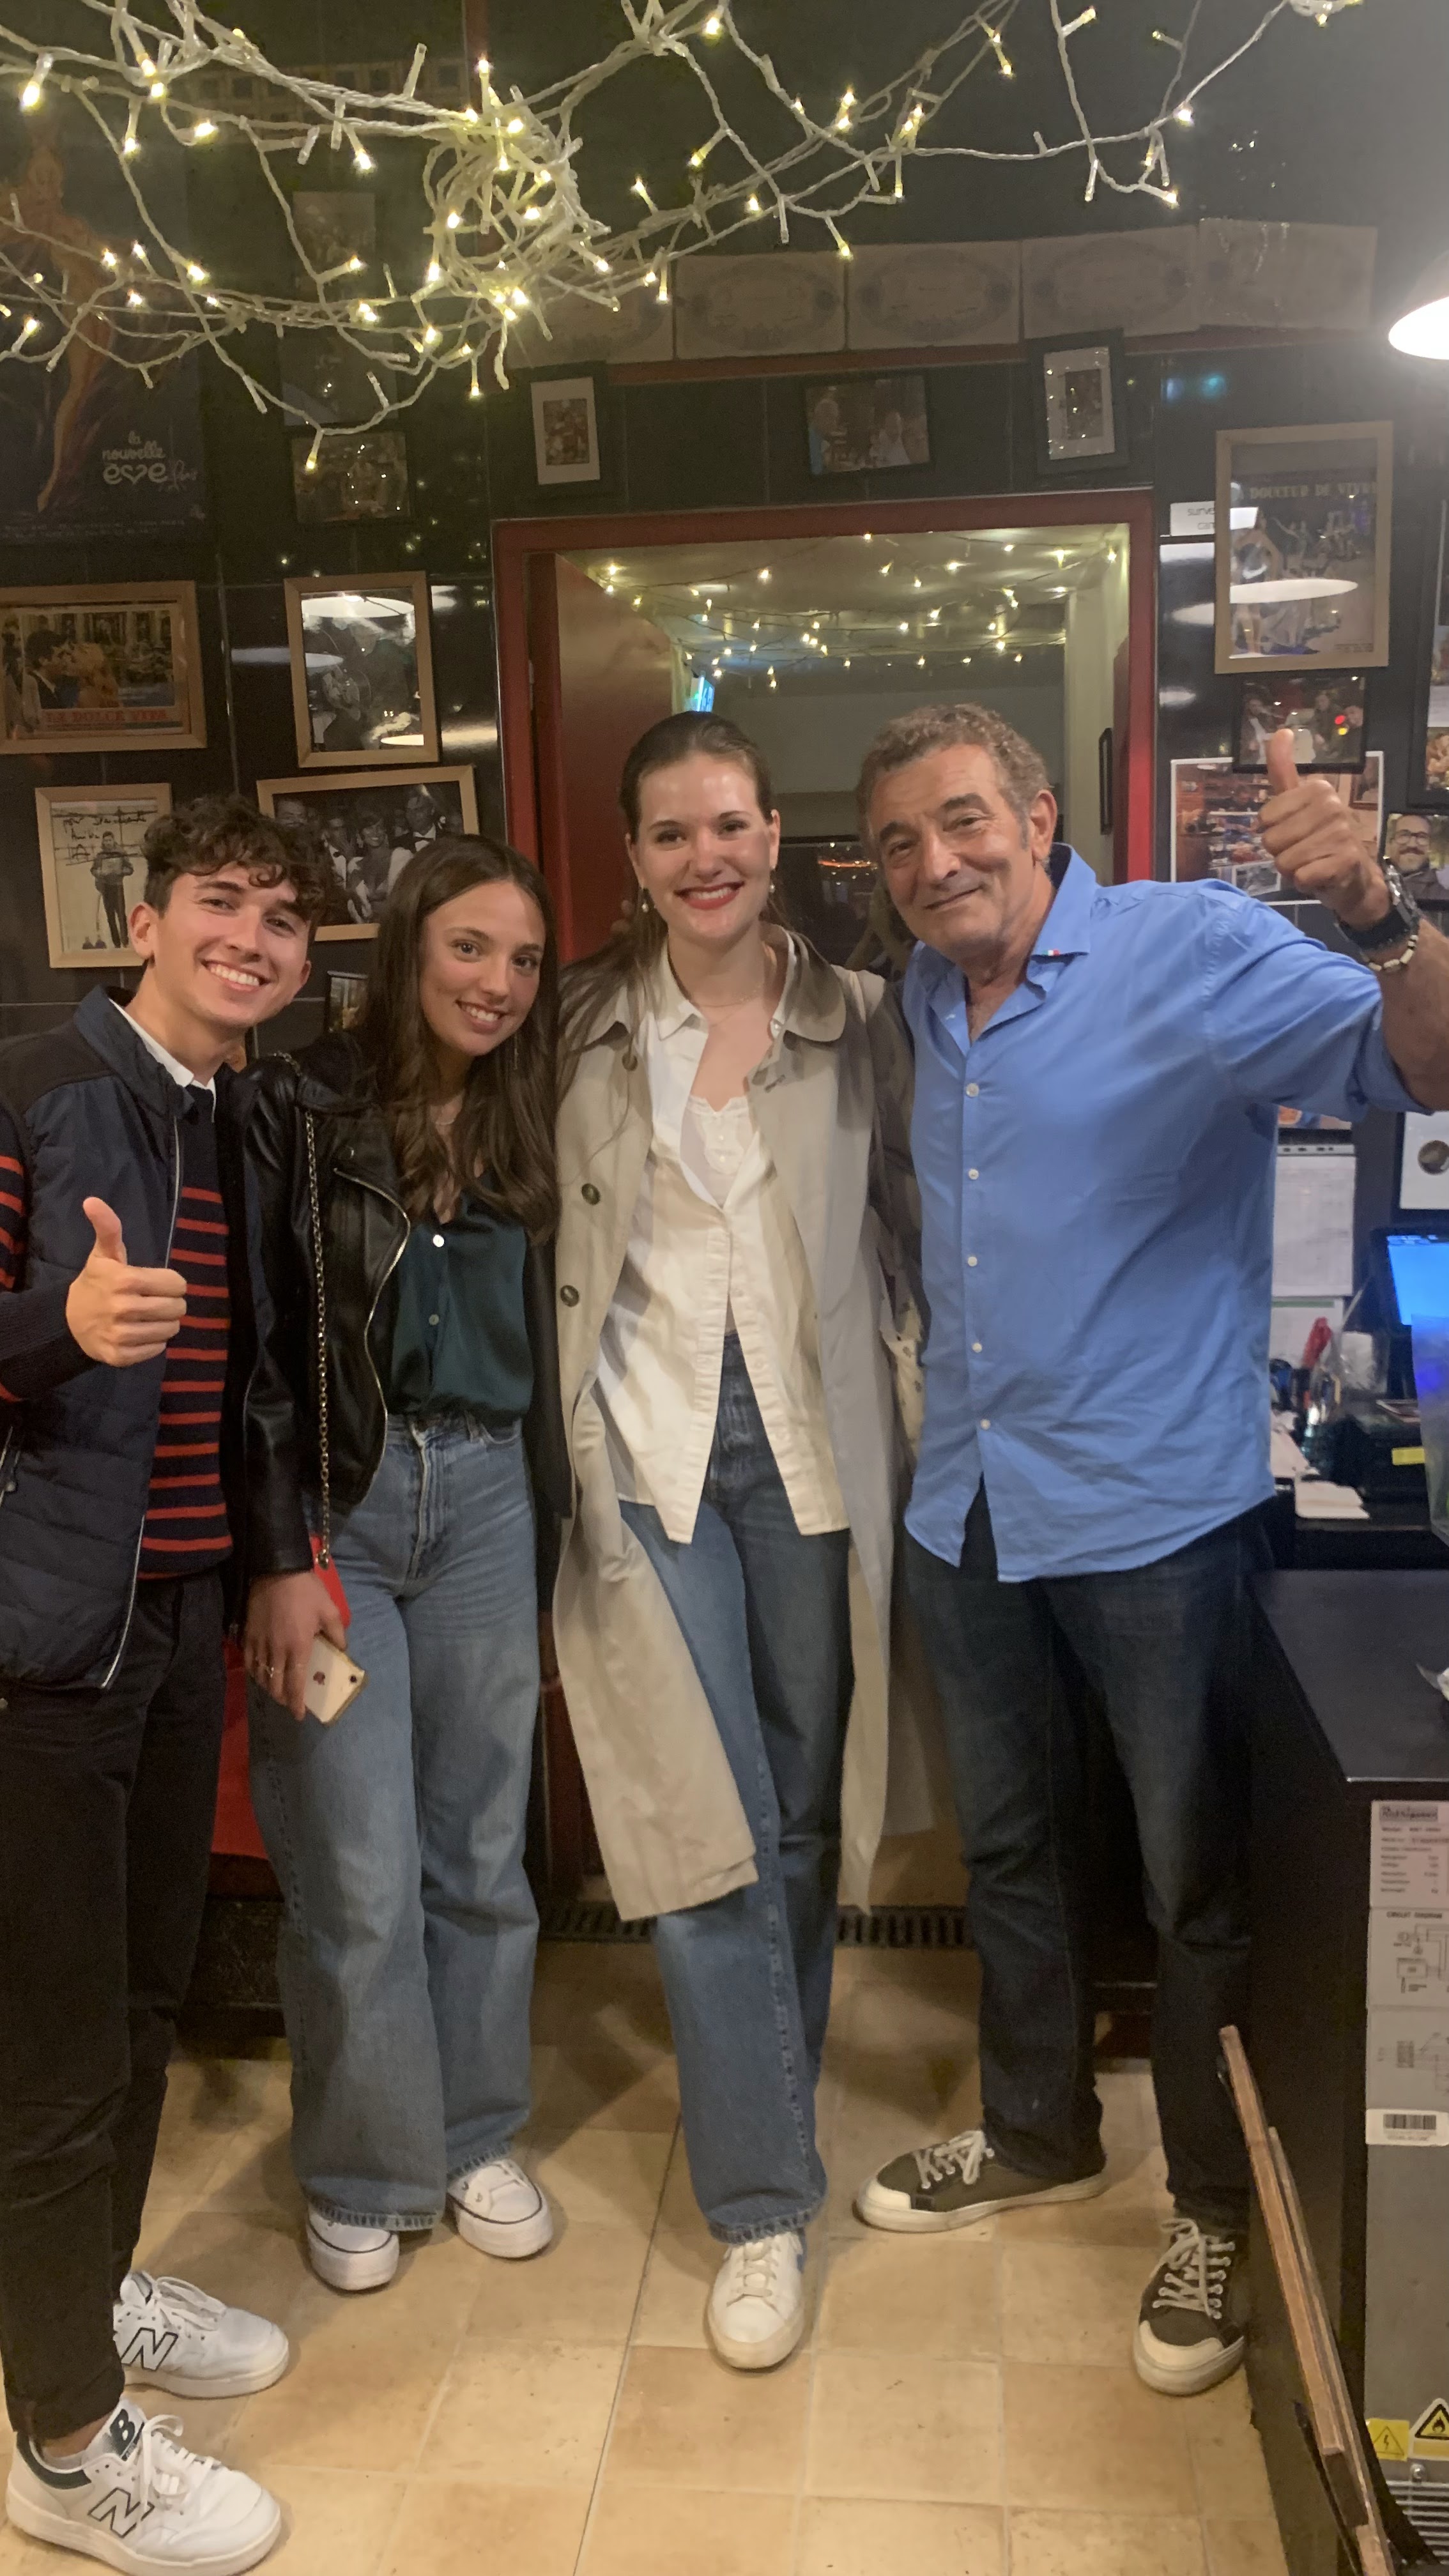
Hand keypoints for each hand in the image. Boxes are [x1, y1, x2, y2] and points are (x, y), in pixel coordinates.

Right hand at [64, 1198, 187, 1367]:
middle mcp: (124, 1308)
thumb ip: (107, 1228)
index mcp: (126, 1280)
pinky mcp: (120, 1356)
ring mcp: (121, 1335)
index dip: (172, 1284)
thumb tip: (92, 1200)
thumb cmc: (96, 1283)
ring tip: (147, 1317)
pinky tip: (139, 1333)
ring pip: (170, 1330)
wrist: (69, 1320)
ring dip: (164, 1324)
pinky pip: (157, 1350)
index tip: (158, 1284)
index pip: (177, 1285)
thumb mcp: (103, 1254)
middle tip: (154, 1301)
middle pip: (177, 1308)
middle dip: (171, 1304)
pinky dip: (152, 1343)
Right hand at [244, 1570, 346, 1722]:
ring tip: (276, 1689)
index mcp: (298, 1647)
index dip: (296, 1703)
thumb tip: (341, 1650)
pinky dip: (254, 1672)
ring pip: (260, 1676)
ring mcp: (259, 1643)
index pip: (295, 1684)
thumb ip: (337, 1634)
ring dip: (268, 1687)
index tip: (299, 1715)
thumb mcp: (330, 1611)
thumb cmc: (306, 1591)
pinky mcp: (247, 1634)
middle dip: (282, 1698)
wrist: (276, 1570)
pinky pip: (248, 1661)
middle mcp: (276, 1650)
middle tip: (290, 1701)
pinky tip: (259, 1672)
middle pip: (275, 1685)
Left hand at [1257, 729, 1387, 929]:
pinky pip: (1300, 877)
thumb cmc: (1319, 840)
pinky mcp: (1343, 862)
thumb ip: (1283, 770)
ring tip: (1312, 863)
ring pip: (1284, 861)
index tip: (1295, 832)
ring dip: (1292, 869)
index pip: (1264, 818)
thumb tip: (1281, 732)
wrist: (1353, 877)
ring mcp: (1341, 834)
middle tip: (1304, 851)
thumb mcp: (1298, 803)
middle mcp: (1332, 806)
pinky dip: (1305, 883)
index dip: (1272, 831)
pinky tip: (1320, 876)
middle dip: (1281, 853)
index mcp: (1318, 789)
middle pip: (1271, 841)